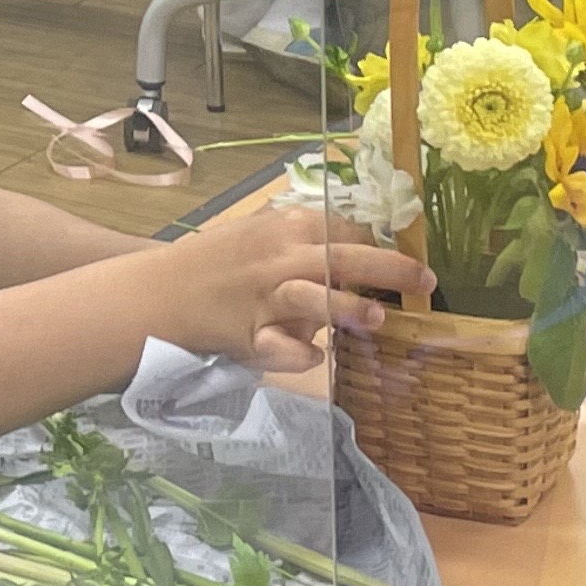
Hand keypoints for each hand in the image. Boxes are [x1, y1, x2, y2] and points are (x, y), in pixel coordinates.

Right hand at [143, 199, 431, 375]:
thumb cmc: (216, 262)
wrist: (160, 293)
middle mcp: (280, 259)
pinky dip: (298, 353)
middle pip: (342, 257)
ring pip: (312, 298)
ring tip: (378, 318)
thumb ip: (306, 238)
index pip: (346, 230)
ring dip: (346, 307)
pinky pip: (280, 347)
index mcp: (287, 228)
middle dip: (388, 267)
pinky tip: (315, 357)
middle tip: (425, 279)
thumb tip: (362, 241)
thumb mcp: (260, 234)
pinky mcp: (250, 335)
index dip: (382, 244)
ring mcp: (265, 299)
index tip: (412, 260)